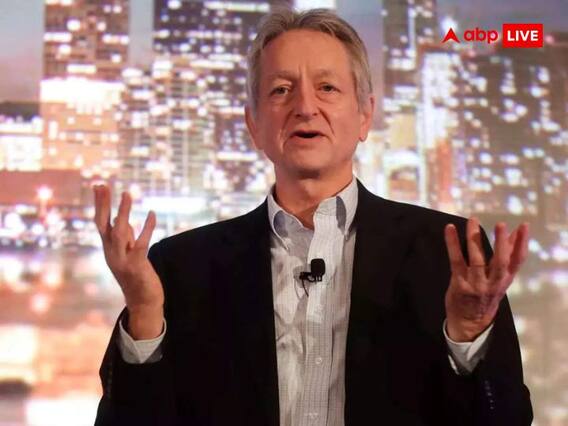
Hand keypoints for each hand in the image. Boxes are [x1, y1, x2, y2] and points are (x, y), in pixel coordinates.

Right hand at [93, 184, 163, 338]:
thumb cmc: (137, 276)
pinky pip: (141, 243)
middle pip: (103, 225)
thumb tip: (125, 220)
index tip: (99, 185)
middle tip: (103, 185)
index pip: (100, 223)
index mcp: (109, 249)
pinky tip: (152, 214)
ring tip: (127, 193)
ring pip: (119, 232)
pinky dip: (146, 228)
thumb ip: (126, 237)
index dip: (99, 204)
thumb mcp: (128, 253)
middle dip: (103, 204)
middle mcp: (112, 253)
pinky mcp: (136, 266)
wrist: (143, 302)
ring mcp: (122, 260)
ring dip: (123, 212)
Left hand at [444, 217, 528, 341]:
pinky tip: (450, 229)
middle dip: (501, 243)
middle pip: (500, 262)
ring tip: (473, 221)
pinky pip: (456, 260)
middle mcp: (492, 283)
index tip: (523, 226)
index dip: (521, 243)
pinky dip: (452, 243)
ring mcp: (475, 284)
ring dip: (475, 238)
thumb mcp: (500, 281)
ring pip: (477, 259)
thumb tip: (513, 236)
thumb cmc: (484, 297)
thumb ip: (505, 259)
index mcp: (504, 280)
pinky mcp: (459, 283)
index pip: (517, 261)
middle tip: (500, 224)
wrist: (469, 323)